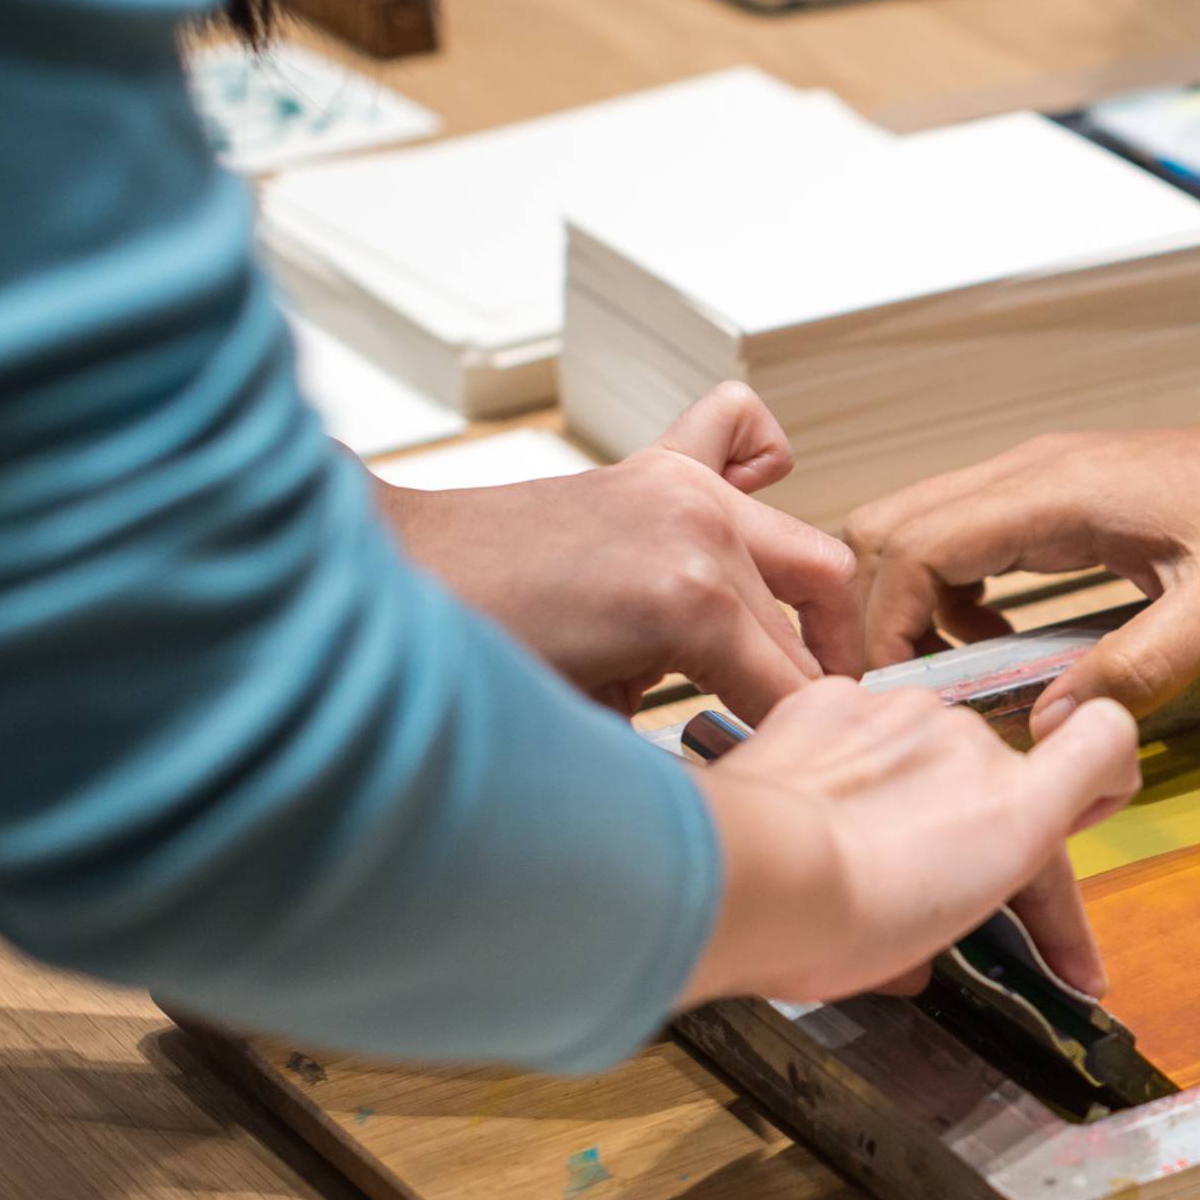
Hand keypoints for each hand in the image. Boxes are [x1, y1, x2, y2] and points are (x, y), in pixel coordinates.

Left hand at [377, 385, 856, 718]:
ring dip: (798, 610)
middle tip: (783, 730)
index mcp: (689, 602)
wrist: (396, 573)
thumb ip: (679, 733)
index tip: (786, 767)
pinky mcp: (654, 466)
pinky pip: (741, 432)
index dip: (791, 742)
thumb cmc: (471, 655)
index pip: (792, 689)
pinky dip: (763, 464)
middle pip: (802, 627)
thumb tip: (737, 756)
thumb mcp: (589, 726)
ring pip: (802, 553)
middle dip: (800, 689)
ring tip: (779, 659)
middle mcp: (701, 529)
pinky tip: (752, 506)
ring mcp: (683, 488)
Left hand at [683, 677, 1140, 1007]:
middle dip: (962, 823)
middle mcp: (973, 742)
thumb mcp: (921, 951)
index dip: (1103, 772)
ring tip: (848, 846)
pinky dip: (843, 761)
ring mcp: (902, 711)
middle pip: (989, 774)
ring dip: (898, 789)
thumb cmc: (842, 926)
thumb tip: (912, 960)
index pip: (1107, 743)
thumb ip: (943, 932)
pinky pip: (856, 726)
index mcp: (1019, 810)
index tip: (1081, 810)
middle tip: (914, 886)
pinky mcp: (835, 697)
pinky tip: (813, 803)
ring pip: (918, 748)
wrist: (749, 875)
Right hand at [841, 400, 1199, 729]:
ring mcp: (1049, 479)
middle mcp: (1036, 473)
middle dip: (877, 615)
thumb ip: (1137, 670)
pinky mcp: (1071, 497)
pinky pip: (976, 540)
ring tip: (955, 687)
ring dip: (916, 606)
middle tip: (906, 704)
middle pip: (893, 528)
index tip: (897, 707)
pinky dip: (960, 596)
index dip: (884, 629)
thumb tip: (1041, 731)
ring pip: (927, 529)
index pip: (911, 548)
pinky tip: (1009, 650)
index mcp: (1057, 492)